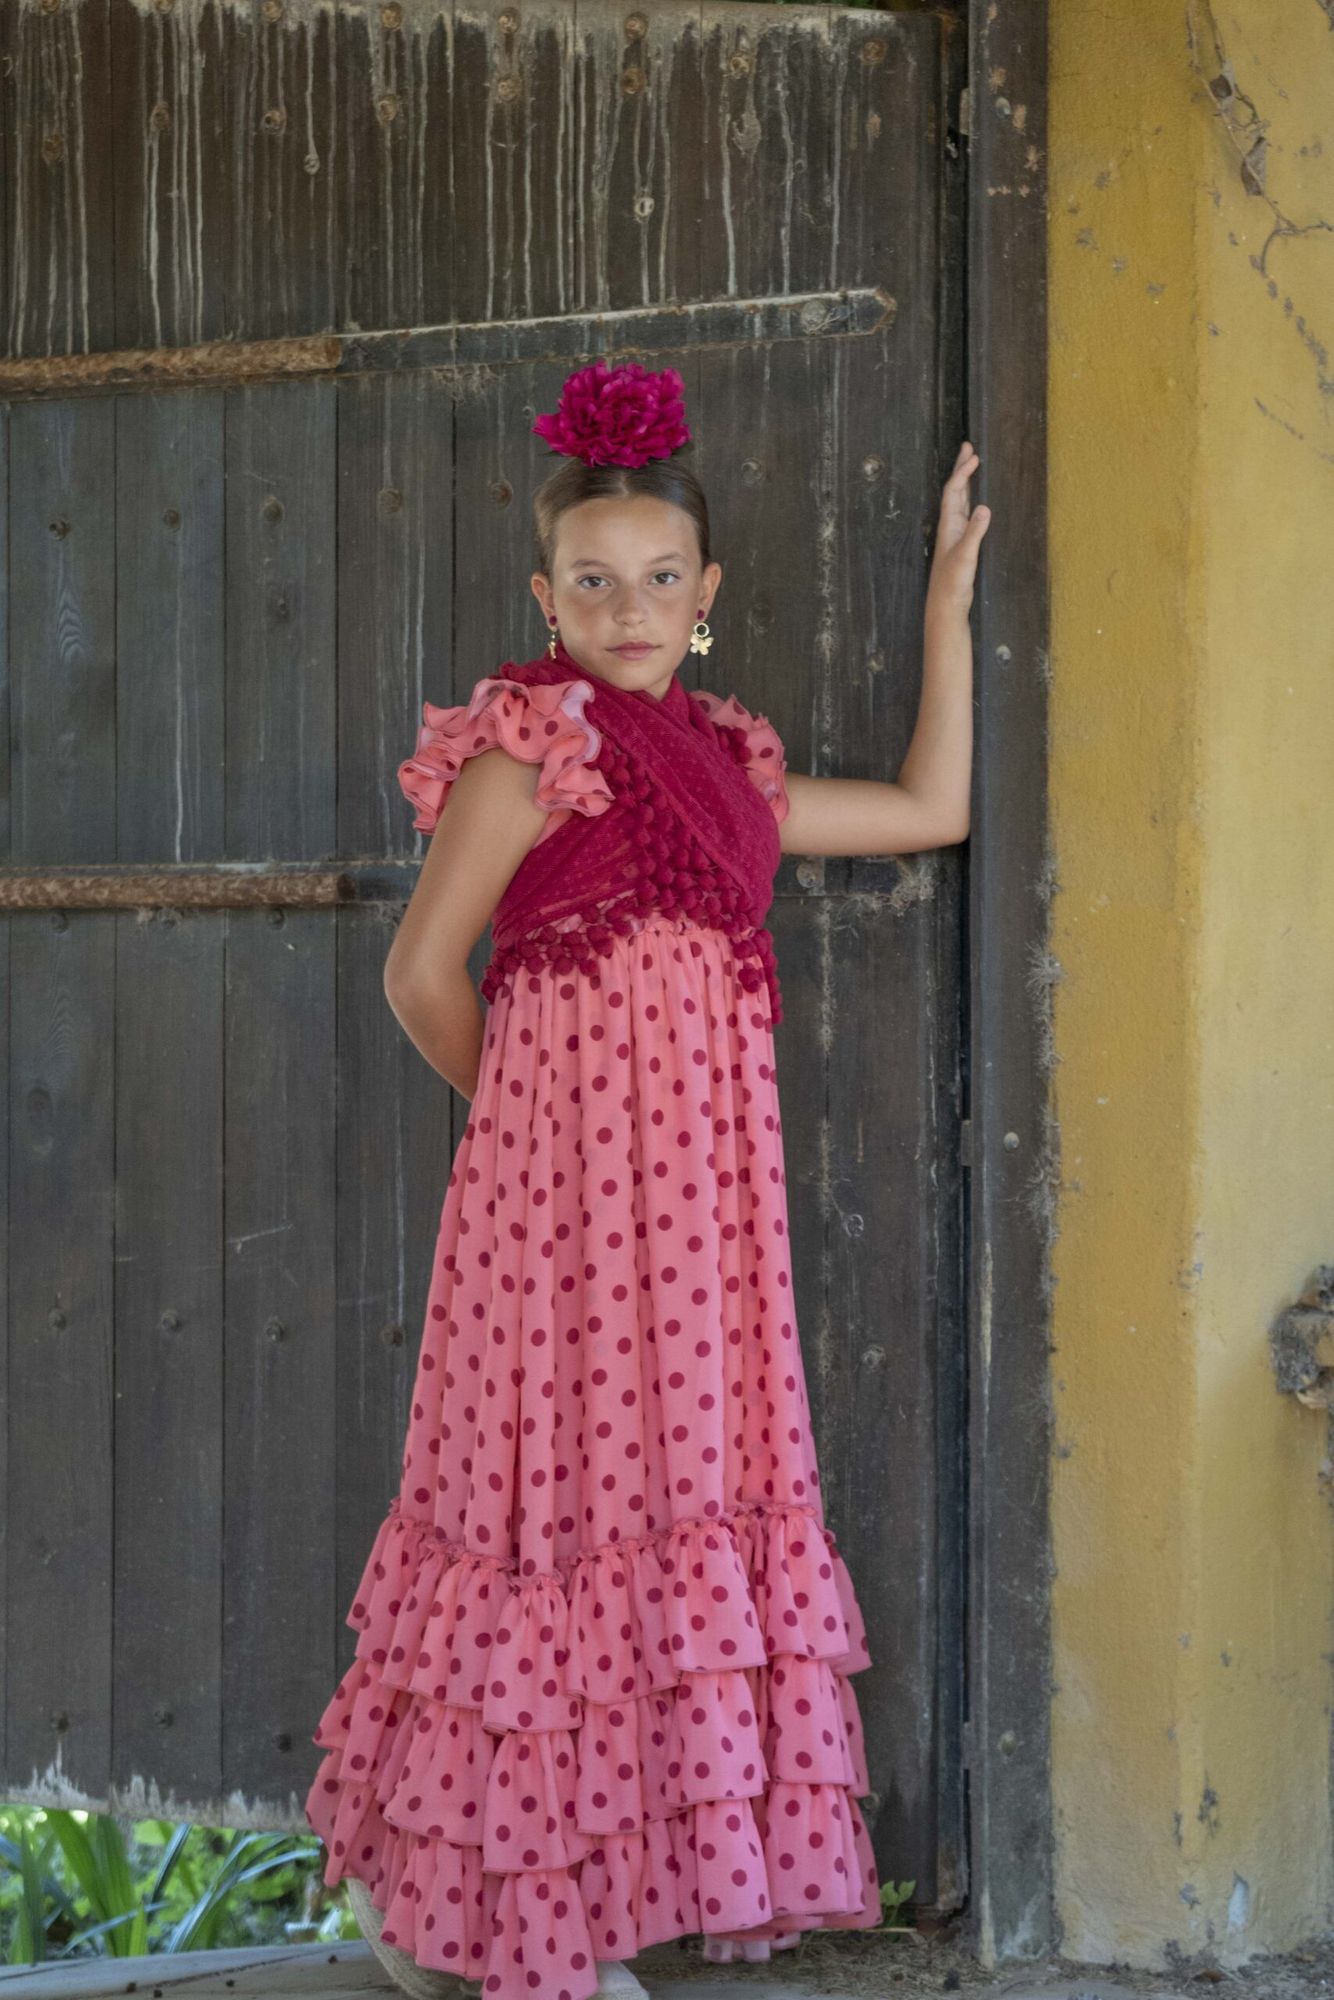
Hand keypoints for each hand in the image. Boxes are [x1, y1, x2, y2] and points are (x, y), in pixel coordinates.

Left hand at [926, 440, 990, 618]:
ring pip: (961, 501)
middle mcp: (950, 526)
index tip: (974, 456)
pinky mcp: (963, 544)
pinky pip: (968, 514)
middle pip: (955, 490)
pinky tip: (978, 501)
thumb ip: (975, 532)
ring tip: (973, 464)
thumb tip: (985, 508)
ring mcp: (956, 535)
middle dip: (961, 468)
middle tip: (968, 446)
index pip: (954, 491)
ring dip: (966, 481)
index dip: (963, 472)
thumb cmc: (952, 582)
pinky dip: (972, 501)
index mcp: (949, 525)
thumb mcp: (966, 556)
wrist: (946, 605)